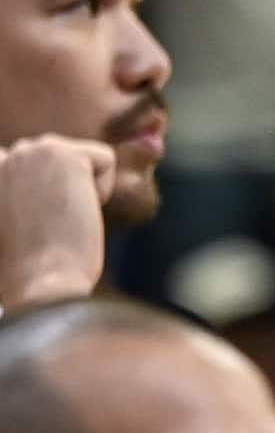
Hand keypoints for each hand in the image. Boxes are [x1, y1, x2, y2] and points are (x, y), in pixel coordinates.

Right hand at [0, 135, 113, 307]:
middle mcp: (1, 155)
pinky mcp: (60, 152)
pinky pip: (105, 158)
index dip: (46, 198)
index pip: (27, 168)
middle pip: (56, 160)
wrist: (40, 282)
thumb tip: (54, 189)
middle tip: (51, 227)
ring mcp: (27, 150)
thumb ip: (21, 196)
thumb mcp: (13, 222)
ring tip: (62, 220)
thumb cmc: (28, 268)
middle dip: (64, 192)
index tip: (40, 225)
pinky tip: (80, 212)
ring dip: (82, 191)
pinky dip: (105, 187)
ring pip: (80, 157)